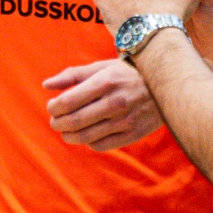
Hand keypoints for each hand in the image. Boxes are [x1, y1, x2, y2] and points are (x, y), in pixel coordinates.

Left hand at [44, 58, 162, 151]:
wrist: (167, 84)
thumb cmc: (128, 73)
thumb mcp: (102, 67)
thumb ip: (73, 75)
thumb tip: (46, 85)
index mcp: (106, 82)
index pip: (68, 102)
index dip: (54, 108)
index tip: (52, 107)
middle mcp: (115, 102)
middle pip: (74, 121)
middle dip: (58, 124)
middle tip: (55, 122)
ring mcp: (125, 120)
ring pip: (85, 137)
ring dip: (69, 136)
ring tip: (67, 131)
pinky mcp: (133, 134)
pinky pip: (101, 145)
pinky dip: (89, 142)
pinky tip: (88, 134)